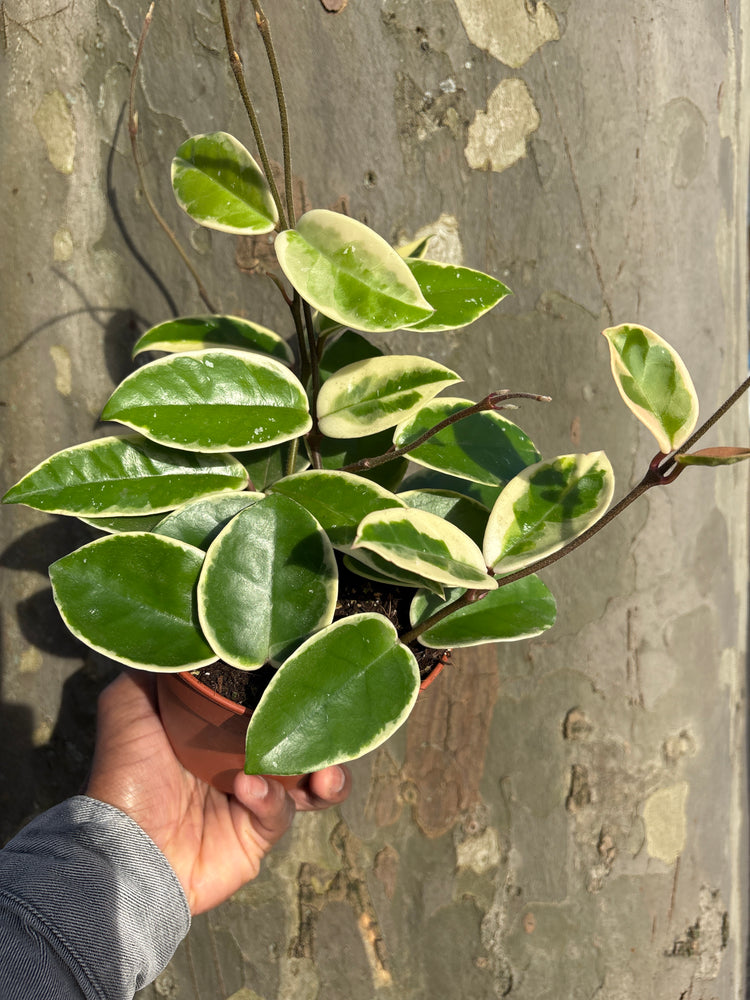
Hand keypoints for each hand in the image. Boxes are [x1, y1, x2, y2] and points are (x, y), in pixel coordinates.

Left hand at [85, 671, 350, 914]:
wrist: (123, 848)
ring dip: (325, 775)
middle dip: (324, 733)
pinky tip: (250, 787)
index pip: (266, 701)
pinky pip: (280, 813)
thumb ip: (161, 671)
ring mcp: (252, 799)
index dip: (290, 688)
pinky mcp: (256, 835)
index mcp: (216, 729)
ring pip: (308, 782)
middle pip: (299, 739)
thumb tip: (191, 637)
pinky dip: (270, 798)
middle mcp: (240, 760)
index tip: (310, 669)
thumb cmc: (126, 773)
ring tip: (326, 773)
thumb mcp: (129, 705)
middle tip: (336, 723)